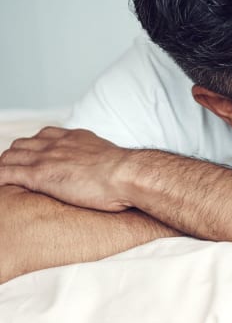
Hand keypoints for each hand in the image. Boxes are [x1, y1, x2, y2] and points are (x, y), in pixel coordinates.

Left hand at [0, 127, 134, 210]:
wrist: (127, 175)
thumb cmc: (127, 174)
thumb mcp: (113, 158)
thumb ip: (101, 160)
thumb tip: (108, 171)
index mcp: (74, 138)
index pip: (44, 136)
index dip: (35, 147)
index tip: (35, 157)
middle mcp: (56, 144)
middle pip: (22, 145)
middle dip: (15, 157)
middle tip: (15, 171)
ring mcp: (45, 158)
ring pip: (9, 158)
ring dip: (4, 167)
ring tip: (5, 178)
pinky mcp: (39, 175)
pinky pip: (5, 174)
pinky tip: (0, 187)